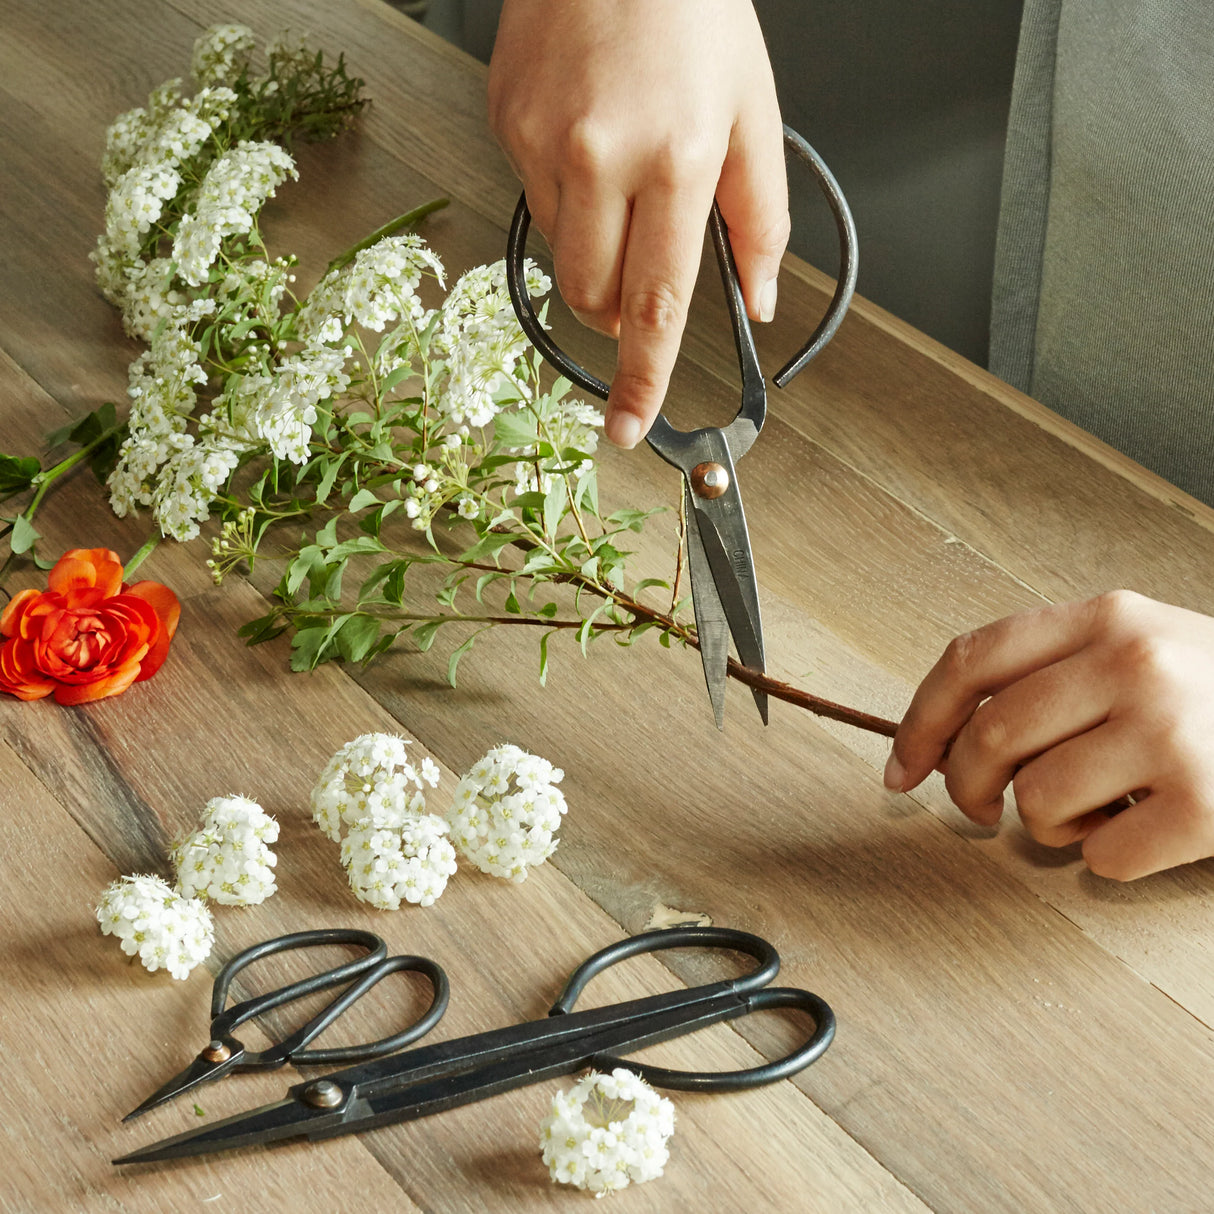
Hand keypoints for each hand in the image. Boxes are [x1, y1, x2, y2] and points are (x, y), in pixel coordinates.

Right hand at [488, 0, 787, 446]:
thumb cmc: (692, 8)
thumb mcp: (753, 110)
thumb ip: (759, 217)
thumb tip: (758, 298)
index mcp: (677, 158)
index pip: (657, 304)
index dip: (645, 378)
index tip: (630, 428)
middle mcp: (602, 156)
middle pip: (596, 297)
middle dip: (620, 313)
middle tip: (643, 280)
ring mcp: (543, 142)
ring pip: (562, 255)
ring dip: (596, 251)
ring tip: (622, 178)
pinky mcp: (507, 124)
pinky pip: (536, 200)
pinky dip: (569, 197)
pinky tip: (591, 141)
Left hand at [885, 591, 1213, 879]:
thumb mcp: (1138, 647)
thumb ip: (1050, 672)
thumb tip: (942, 740)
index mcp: (1105, 617)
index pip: (970, 660)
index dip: (919, 720)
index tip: (899, 768)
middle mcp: (1135, 662)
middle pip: (990, 734)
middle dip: (964, 786)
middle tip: (976, 809)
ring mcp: (1174, 730)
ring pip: (1037, 802)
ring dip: (1045, 826)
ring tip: (1093, 812)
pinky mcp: (1208, 803)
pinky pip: (1103, 858)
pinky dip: (1106, 860)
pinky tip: (1144, 833)